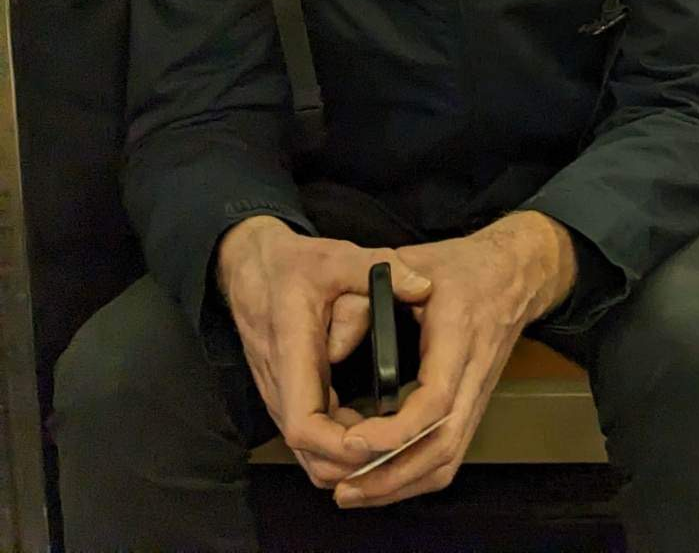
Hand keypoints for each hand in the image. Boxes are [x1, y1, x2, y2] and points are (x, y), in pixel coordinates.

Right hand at [215, 216, 431, 490]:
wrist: (252, 270)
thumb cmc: (295, 266)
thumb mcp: (339, 257)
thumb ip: (382, 270)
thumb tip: (423, 287)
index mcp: (292, 353)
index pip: (305, 425)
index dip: (340, 444)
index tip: (377, 440)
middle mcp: (282, 387)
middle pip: (311, 454)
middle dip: (355, 464)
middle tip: (405, 452)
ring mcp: (283, 398)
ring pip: (312, 455)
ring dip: (351, 461)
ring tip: (399, 446)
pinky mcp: (290, 398)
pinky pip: (314, 439)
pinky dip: (344, 447)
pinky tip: (378, 430)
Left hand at [330, 211, 574, 509]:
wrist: (515, 272)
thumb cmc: (461, 266)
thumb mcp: (414, 262)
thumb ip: (371, 296)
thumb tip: (334, 339)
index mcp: (459, 332)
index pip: (437, 398)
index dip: (397, 429)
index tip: (354, 439)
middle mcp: (474, 369)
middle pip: (444, 443)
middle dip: (393, 474)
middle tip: (345, 487)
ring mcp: (479, 390)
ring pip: (450, 455)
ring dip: (403, 483)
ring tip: (356, 493)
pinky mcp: (475, 402)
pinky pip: (452, 450)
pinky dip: (418, 474)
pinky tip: (384, 481)